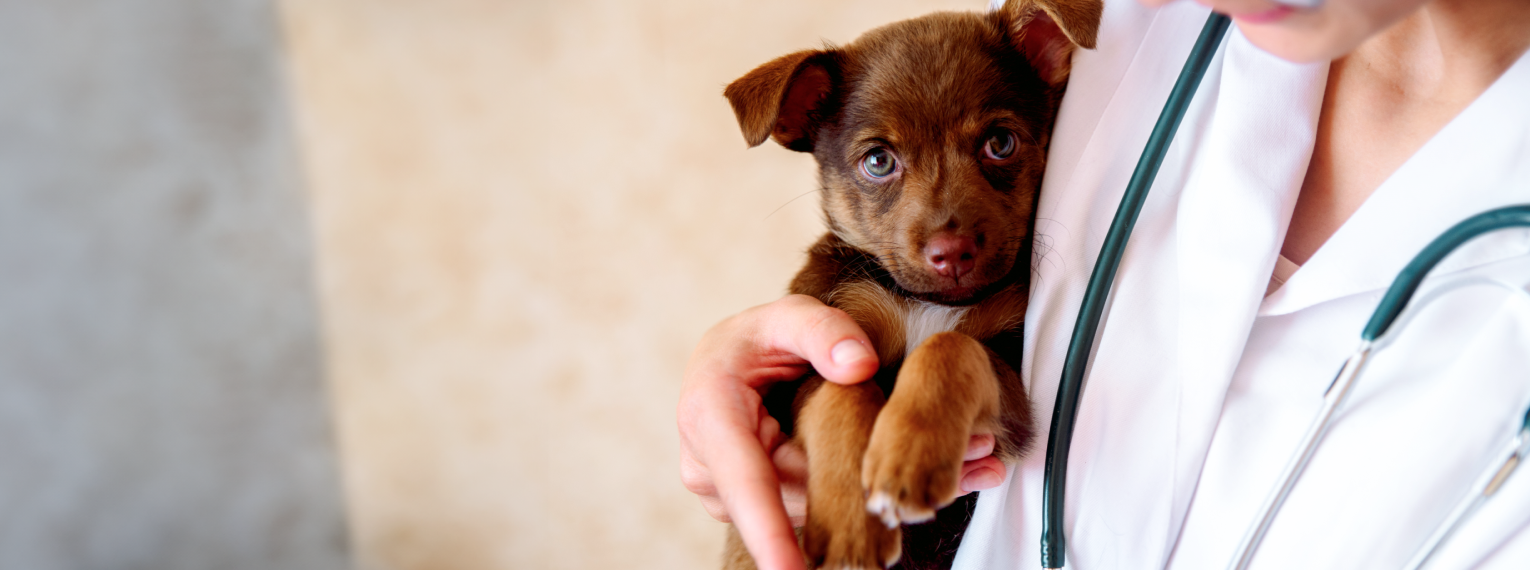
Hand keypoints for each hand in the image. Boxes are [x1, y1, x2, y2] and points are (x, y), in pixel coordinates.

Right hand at [678, 294, 1008, 569]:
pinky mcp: (754, 510)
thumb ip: (822, 331)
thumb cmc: (759, 339)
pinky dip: (853, 495)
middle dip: (860, 496)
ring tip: (944, 466)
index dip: (770, 532)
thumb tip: (860, 364)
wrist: (729, 363)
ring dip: (863, 496)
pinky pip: (812, 510)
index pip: (746, 482)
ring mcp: (729, 496)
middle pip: (794, 501)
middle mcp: (710, 468)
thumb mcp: (789, 316)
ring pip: (809, 509)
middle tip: (950, 476)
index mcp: (710, 417)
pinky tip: (898, 477)